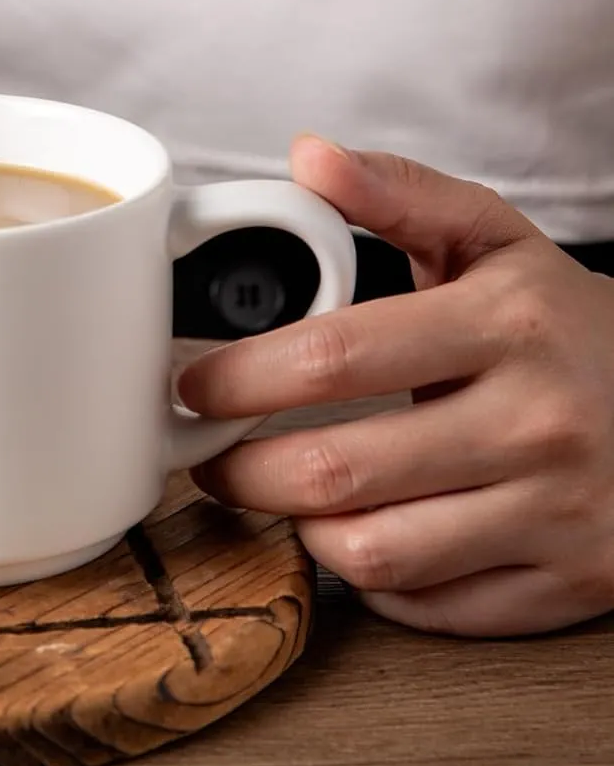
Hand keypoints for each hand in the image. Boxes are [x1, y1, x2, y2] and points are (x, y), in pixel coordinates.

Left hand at [181, 136, 613, 636]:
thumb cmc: (565, 324)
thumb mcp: (494, 241)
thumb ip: (398, 194)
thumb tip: (309, 157)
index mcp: (507, 325)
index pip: (334, 357)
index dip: (240, 378)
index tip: (194, 386)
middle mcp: (537, 422)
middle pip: (336, 469)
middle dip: (241, 469)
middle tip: (211, 455)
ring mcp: (558, 512)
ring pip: (375, 552)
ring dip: (300, 527)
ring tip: (283, 493)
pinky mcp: (571, 582)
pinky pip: (432, 607)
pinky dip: (373, 580)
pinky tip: (359, 533)